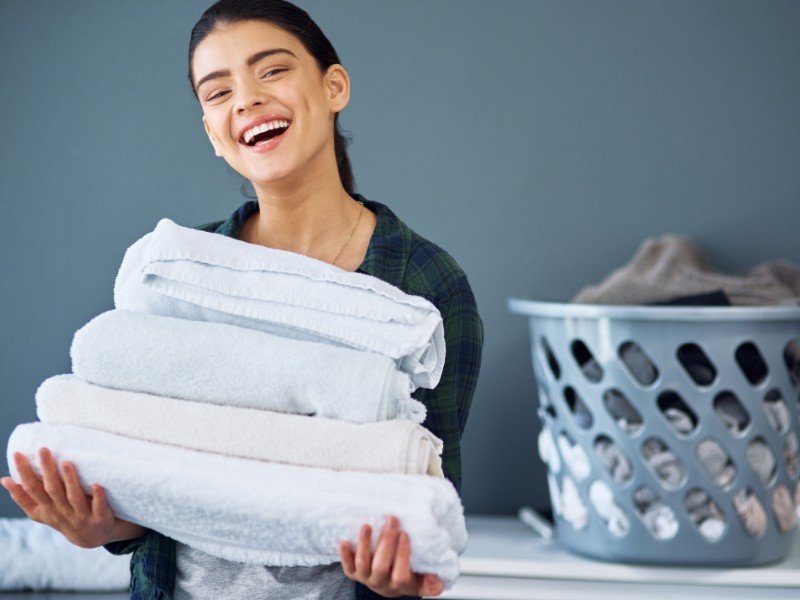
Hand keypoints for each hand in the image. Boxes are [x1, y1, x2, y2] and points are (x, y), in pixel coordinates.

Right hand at [0, 447, 145, 547]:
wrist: (94, 537)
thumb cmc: (64, 516)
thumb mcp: (42, 511)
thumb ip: (25, 497)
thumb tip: (4, 479)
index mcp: (46, 509)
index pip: (31, 490)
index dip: (23, 474)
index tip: (18, 454)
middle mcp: (61, 512)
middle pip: (51, 490)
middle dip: (46, 470)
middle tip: (43, 449)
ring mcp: (80, 516)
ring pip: (73, 497)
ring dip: (70, 480)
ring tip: (66, 462)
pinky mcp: (99, 518)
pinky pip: (98, 506)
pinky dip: (97, 496)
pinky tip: (96, 484)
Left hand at [338, 515, 443, 597]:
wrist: (387, 585)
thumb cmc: (406, 577)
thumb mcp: (421, 582)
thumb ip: (432, 584)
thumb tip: (435, 579)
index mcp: (398, 584)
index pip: (400, 574)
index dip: (402, 555)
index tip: (405, 534)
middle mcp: (380, 582)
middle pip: (380, 566)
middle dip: (386, 542)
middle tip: (392, 520)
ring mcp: (365, 577)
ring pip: (362, 563)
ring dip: (364, 544)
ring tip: (367, 525)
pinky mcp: (353, 572)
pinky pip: (347, 565)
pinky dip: (344, 554)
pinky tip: (343, 540)